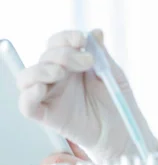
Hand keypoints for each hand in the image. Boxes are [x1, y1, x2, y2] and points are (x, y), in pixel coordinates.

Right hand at [17, 30, 157, 162]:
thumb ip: (102, 55)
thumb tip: (96, 32)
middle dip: (64, 54)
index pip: (58, 43)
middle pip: (45, 57)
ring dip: (41, 70)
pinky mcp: (47, 114)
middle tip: (87, 62)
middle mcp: (57, 77)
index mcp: (72, 64)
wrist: (122, 132)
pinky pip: (27, 104)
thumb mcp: (113, 76)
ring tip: (61, 72)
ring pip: (28, 77)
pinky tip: (42, 88)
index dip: (66, 38)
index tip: (82, 40)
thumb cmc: (117, 103)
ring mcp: (50, 95)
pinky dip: (29, 95)